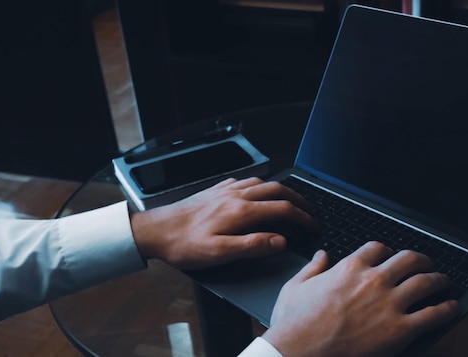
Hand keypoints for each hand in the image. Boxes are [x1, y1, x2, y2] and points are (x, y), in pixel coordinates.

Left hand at [130, 177, 316, 269]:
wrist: (154, 230)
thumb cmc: (183, 244)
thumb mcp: (219, 253)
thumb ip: (252, 245)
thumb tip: (279, 241)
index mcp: (241, 211)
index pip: (282, 209)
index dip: (302, 217)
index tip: (312, 225)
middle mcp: (235, 196)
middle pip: (277, 190)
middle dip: (297, 199)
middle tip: (308, 210)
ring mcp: (225, 191)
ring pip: (262, 182)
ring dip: (280, 190)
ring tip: (289, 200)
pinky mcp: (214, 191)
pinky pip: (243, 181)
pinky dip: (258, 185)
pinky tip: (255, 191)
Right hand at [262, 242, 459, 356]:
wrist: (299, 353)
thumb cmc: (294, 324)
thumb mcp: (295, 287)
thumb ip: (312, 267)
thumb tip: (321, 255)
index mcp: (349, 268)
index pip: (377, 248)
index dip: (387, 250)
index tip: (391, 255)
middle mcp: (374, 280)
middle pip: (408, 259)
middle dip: (421, 260)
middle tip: (426, 264)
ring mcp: (389, 304)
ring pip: (425, 282)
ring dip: (439, 279)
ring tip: (444, 281)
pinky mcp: (400, 329)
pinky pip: (433, 314)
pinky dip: (446, 309)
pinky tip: (451, 307)